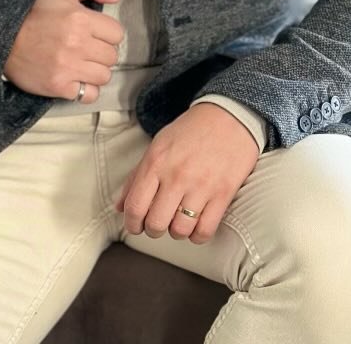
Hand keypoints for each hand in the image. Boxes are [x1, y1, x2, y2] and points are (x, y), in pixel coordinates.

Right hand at [3, 0, 123, 102]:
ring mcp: (68, 67)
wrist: (5, 40)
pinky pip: (89, 94)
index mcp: (81, 19)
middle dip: (102, 51)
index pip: (117, 33)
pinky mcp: (59, 86)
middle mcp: (77, 44)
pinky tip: (76, 78)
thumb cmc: (37, 14)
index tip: (94, 32)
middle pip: (112, 56)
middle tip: (86, 48)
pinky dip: (86, 89)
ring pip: (104, 76)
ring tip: (82, 63)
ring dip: (96, 71)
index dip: (107, 33)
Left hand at [115, 103, 259, 243]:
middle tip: (158, 222)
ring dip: (176, 231)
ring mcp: (201, 186)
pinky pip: (204, 231)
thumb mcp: (158, 145)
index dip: (132, 224)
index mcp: (156, 162)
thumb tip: (120, 207)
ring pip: (180, 231)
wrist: (229, 116)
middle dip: (153, 229)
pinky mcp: (223, 194)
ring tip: (179, 220)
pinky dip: (197, 234)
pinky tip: (197, 223)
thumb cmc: (191, 131)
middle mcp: (176, 175)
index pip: (135, 206)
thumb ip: (136, 176)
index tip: (136, 225)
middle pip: (155, 224)